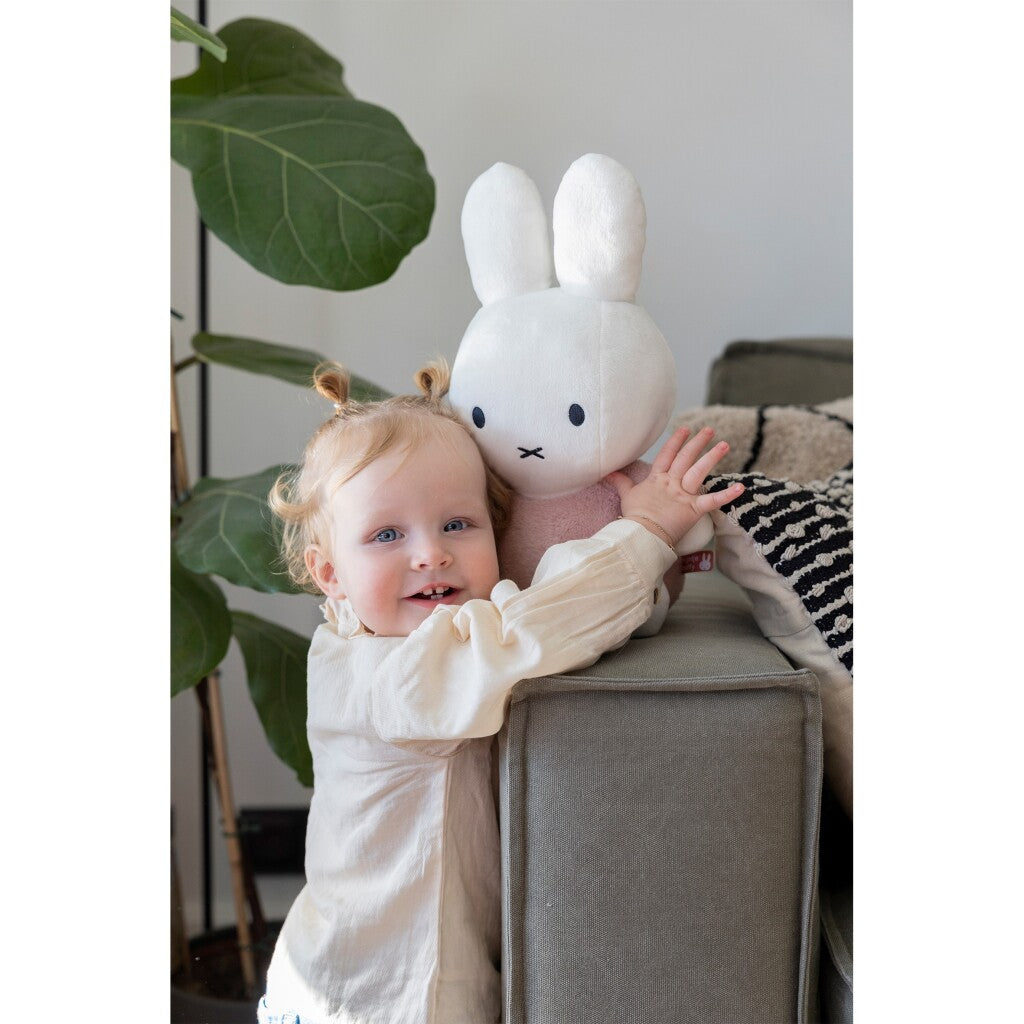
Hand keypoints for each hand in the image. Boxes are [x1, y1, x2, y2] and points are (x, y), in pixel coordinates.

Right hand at [604, 427, 743, 547]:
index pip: (667, 455)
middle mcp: (671, 483)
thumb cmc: (633, 517)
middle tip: (709, 430)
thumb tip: (607, 472)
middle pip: (685, 458)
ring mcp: (682, 495)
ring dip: (712, 457)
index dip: (675, 441)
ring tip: (724, 444)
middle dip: (697, 442)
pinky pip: (712, 501)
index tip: (684, 429)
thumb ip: (620, 482)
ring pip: (699, 471)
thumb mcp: (626, 495)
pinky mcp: (693, 509)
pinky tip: (741, 487)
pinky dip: (727, 495)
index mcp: (656, 479)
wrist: (640, 535)